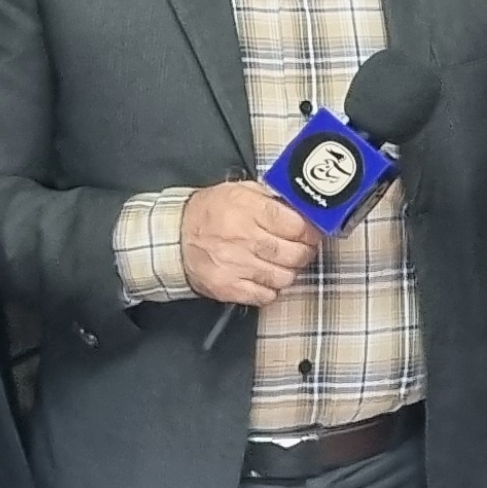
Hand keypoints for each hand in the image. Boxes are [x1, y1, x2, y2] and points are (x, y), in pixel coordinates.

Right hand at [180, 179, 323, 307]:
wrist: (174, 237)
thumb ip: (270, 196)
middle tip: (303, 249)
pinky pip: (265, 296)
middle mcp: (244, 238)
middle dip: (305, 252)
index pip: (295, 225)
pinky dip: (271, 289)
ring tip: (283, 263)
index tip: (311, 232)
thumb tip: (300, 204)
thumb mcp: (238, 191)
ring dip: (289, 272)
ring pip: (284, 277)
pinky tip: (265, 278)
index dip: (310, 231)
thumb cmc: (209, 213)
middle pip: (294, 254)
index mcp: (248, 210)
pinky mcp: (229, 287)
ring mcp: (236, 265)